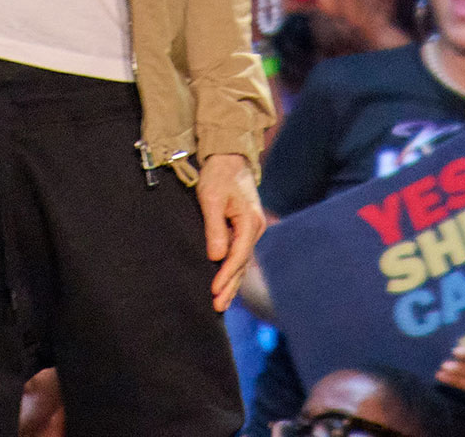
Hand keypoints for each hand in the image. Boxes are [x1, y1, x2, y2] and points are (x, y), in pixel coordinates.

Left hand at [197, 152, 264, 311]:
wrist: (228, 158)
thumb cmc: (218, 175)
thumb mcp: (210, 198)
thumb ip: (214, 227)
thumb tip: (216, 256)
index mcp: (249, 222)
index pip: (238, 256)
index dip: (226, 275)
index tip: (214, 291)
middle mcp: (254, 228)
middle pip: (242, 264)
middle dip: (230, 286)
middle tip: (217, 307)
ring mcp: (251, 229)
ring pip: (241, 261)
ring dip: (232, 281)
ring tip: (220, 302)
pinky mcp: (244, 228)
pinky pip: (239, 254)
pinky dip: (232, 269)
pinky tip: (225, 282)